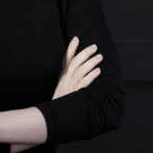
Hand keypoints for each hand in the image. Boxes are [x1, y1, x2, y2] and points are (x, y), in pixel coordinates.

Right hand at [10, 37, 102, 152]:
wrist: (53, 114)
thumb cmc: (60, 100)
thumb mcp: (62, 86)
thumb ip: (68, 78)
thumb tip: (78, 70)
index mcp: (62, 76)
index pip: (66, 59)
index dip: (71, 48)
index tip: (76, 38)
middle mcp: (66, 79)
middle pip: (76, 61)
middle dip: (85, 52)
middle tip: (94, 47)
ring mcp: (70, 85)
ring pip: (81, 70)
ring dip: (91, 62)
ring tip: (100, 57)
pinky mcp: (75, 92)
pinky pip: (85, 82)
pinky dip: (92, 75)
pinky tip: (98, 71)